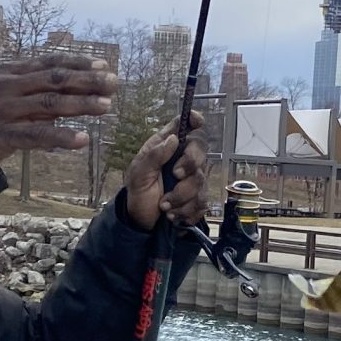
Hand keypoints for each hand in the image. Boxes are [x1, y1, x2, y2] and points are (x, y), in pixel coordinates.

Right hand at [0, 55, 114, 162]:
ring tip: (106, 107)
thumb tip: (67, 88)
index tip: (103, 64)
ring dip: (81, 105)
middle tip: (113, 82)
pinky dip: (61, 138)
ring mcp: (4, 110)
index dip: (78, 63)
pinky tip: (82, 140)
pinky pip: (35, 136)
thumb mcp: (2, 92)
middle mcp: (9, 86)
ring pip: (49, 104)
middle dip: (87, 80)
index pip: (49, 63)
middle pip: (54, 80)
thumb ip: (31, 88)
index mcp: (10, 72)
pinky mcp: (1, 134)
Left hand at [125, 110, 207, 230]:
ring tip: (164, 206)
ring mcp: (193, 179)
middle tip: (175, 176)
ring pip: (200, 181)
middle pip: (200, 151)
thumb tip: (174, 139)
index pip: (183, 126)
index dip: (193, 120)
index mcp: (166, 147)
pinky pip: (202, 202)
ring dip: (181, 197)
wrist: (141, 220)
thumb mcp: (138, 173)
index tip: (197, 122)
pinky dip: (186, 211)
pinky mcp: (198, 199)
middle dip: (190, 164)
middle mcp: (183, 159)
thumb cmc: (139, 192)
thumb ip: (154, 155)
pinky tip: (173, 215)